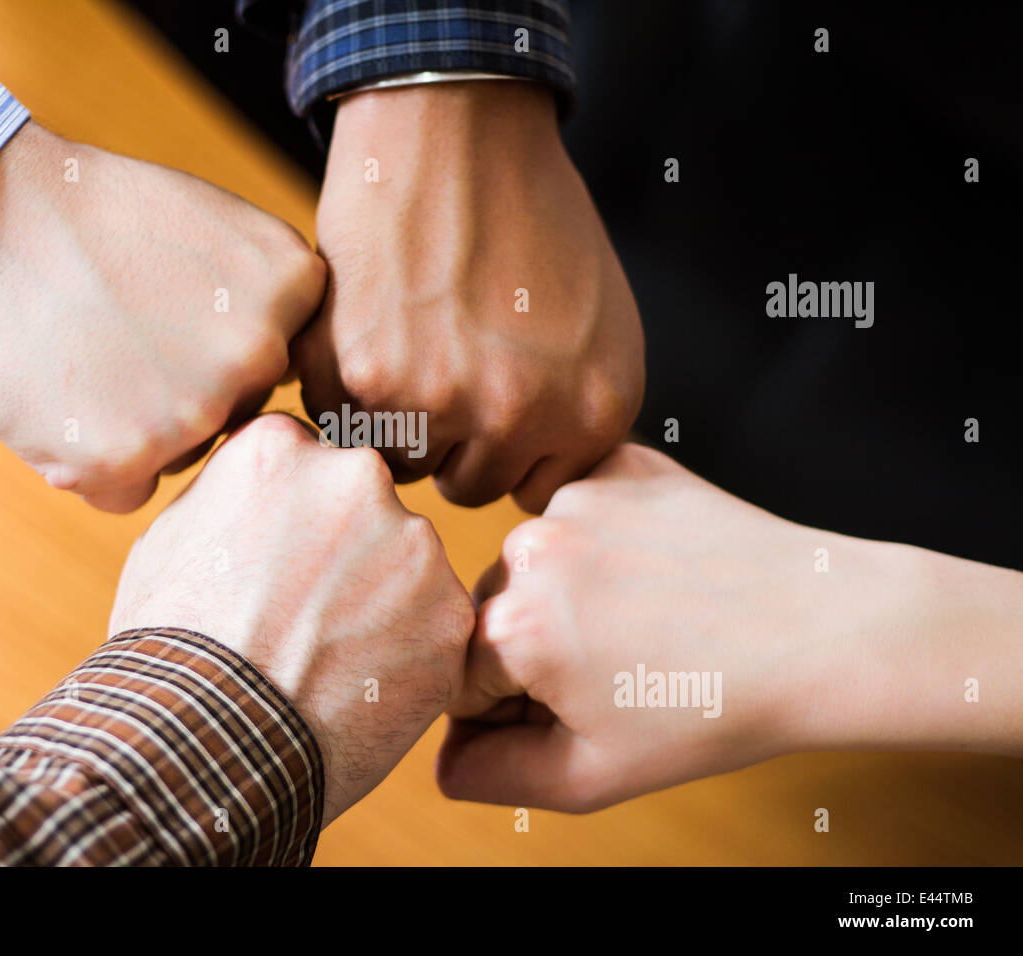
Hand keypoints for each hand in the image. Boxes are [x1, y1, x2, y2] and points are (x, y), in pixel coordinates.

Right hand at [0, 121, 325, 512]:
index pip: (277, 356)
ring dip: (138, 427)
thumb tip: (291, 367)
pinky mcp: (126, 459)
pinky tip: (59, 400)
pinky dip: (93, 462)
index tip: (167, 307)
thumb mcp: (215, 223)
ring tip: (81, 352)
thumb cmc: (88, 211)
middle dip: (183, 388)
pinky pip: (128, 490)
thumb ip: (266, 295)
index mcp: (293, 286)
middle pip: (235, 409)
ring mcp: (196, 411)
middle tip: (117, 333)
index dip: (217, 342)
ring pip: (183, 452)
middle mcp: (259, 354)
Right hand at [110, 414, 474, 825]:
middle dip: (344, 552)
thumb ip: (231, 496)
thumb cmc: (169, 650)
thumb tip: (261, 498)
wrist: (204, 743)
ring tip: (326, 663)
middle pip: (364, 505)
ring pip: (408, 564)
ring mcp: (412, 543)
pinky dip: (410, 656)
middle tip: (302, 619)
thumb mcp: (170, 540)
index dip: (291, 522)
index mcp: (280, 447)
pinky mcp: (451, 612)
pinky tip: (359, 690)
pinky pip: (437, 625)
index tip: (275, 568)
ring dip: (382, 602)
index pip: (307, 463)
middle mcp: (356, 475)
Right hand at [295, 82, 643, 511]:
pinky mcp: (366, 376)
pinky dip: (341, 383)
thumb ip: (577, 414)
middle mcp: (521, 416)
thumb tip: (533, 482)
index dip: (505, 449)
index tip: (488, 402)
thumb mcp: (600, 326)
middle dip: (450, 437)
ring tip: (406, 339)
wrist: (459, 128)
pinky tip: (367, 323)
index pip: (533, 489)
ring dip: (395, 418)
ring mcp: (442, 402)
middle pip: (467, 485)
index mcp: (594, 411)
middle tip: (440, 358)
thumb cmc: (532, 217)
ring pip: (403, 463)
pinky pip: (343, 421)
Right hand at [437, 444, 1022, 812]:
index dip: (507, 711)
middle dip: (536, 648)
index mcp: (511, 627)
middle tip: (620, 673)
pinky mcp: (617, 465)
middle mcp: (529, 549)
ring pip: (537, 562)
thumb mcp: (591, 776)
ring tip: (648, 622)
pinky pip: (581, 511)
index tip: (573, 714)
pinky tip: (658, 574)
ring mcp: (576, 498)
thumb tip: (443, 757)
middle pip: (493, 614)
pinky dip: (606, 542)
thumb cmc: (715, 709)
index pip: (459, 679)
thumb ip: (489, 776)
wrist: (824, 632)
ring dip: (570, 593)